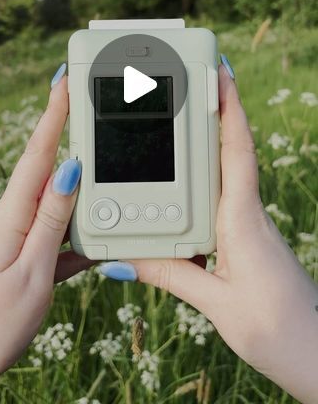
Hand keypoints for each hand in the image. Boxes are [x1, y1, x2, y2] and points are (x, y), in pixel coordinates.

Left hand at [0, 66, 92, 403]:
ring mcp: (20, 237)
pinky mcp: (27, 257)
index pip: (39, 152)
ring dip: (79, 179)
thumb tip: (70, 169)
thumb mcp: (31, 271)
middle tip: (87, 100)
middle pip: (49, 166)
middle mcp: (15, 218)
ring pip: (59, 199)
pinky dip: (81, 230)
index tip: (64, 78)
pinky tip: (100, 238)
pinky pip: (60, 233)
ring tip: (101, 159)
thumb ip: (51, 220)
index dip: (53, 113)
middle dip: (67, 130)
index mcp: (14, 215)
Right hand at [99, 60, 317, 403]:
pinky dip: (203, 181)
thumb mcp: (216, 304)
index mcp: (242, 220)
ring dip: (208, 142)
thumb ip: (171, 275)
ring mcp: (248, 224)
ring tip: (181, 117)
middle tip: (194, 79)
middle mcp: (247, 214)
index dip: (229, 108)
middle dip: (215, 112)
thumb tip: (125, 259)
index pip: (237, 151)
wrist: (316, 352)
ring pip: (225, 173)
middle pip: (230, 151)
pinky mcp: (245, 238)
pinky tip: (182, 184)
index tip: (220, 71)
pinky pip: (221, 198)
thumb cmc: (279, 328)